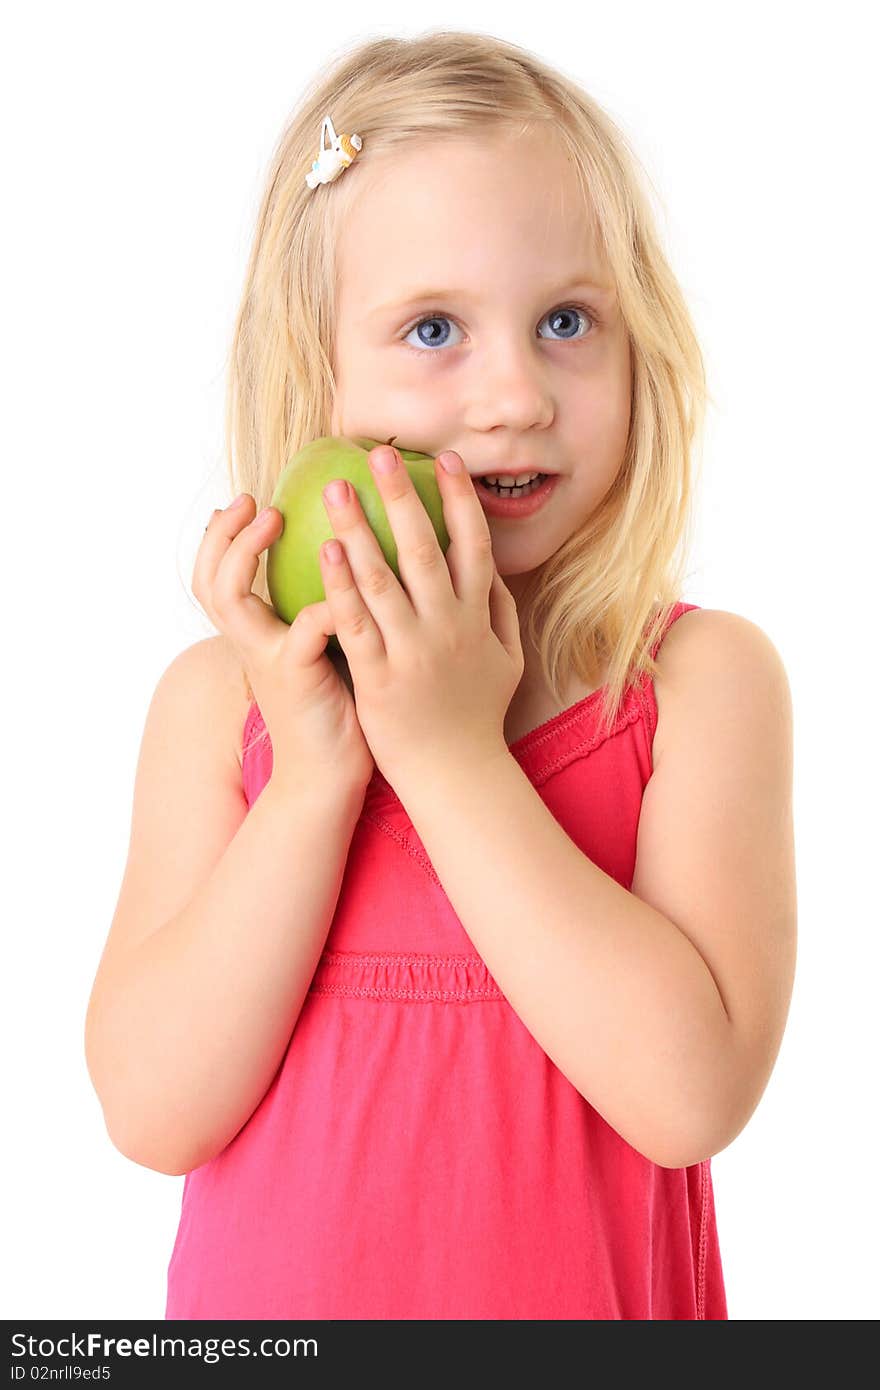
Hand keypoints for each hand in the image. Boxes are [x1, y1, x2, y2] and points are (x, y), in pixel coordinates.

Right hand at [192, 494, 374, 799]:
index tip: (248, 503)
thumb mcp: (323, 650)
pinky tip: (343, 569)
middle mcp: (252, 644)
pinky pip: (304, 626)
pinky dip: (323, 596)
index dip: (222, 539)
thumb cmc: (337, 711)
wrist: (330, 779)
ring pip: (230, 598)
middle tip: (256, 502)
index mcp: (256, 636)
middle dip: (224, 536)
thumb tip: (348, 558)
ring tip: (275, 518)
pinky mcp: (297, 677)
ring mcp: (269, 660)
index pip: (215, 578)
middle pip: (208, 580)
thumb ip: (322, 607)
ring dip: (247, 552)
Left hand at [319, 445, 523, 788]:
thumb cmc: (477, 716)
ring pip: (384, 578)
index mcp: (477, 617)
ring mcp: (413, 651)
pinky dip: (342, 585)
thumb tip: (491, 568)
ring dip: (359, 528)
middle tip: (377, 453)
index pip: (473, 545)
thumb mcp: (505, 659)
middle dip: (400, 496)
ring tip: (336, 489)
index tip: (443, 458)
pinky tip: (325, 552)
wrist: (457, 775)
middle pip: (425, 548)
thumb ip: (499, 611)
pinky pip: (357, 623)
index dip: (459, 498)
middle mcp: (449, 626)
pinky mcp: (380, 677)